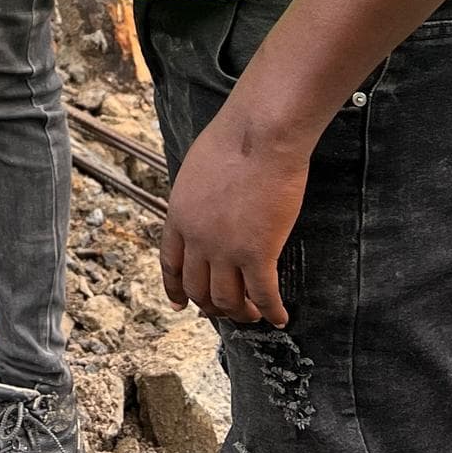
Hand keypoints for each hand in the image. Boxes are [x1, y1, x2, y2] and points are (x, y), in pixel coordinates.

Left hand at [159, 105, 308, 327]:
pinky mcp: (258, 254)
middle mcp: (197, 239)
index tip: (180, 303)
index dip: (175, 288)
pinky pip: (263, 295)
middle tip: (226, 311)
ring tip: (254, 315)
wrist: (259, 135)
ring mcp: (225, 250)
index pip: (171, 263)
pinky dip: (272, 311)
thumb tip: (205, 209)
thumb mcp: (197, 170)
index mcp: (179, 215)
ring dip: (241, 313)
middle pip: (198, 288)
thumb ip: (197, 198)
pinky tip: (281, 317)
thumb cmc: (234, 139)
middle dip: (211, 306)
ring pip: (228, 299)